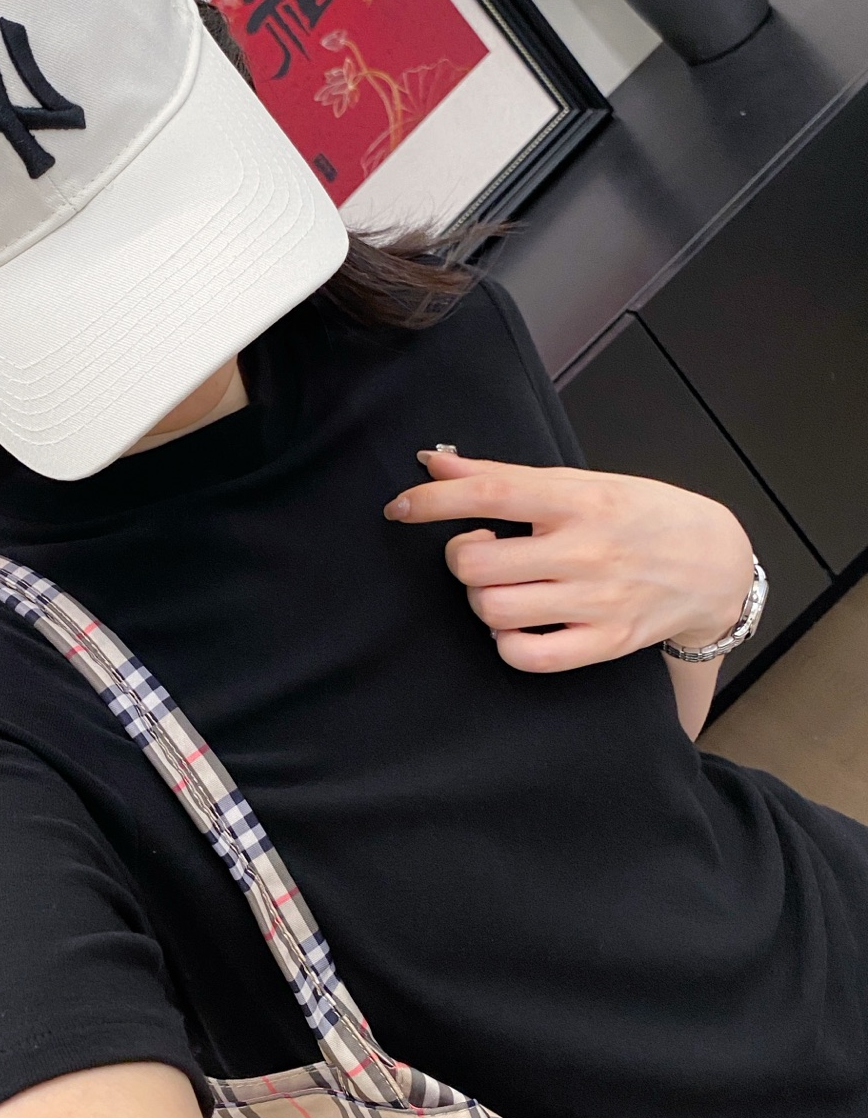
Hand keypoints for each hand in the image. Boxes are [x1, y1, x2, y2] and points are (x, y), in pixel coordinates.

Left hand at [386, 450, 755, 672]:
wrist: (716, 562)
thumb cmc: (640, 514)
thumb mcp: (579, 481)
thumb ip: (503, 475)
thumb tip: (433, 460)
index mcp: (578, 500)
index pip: (491, 494)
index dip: (433, 501)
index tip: (401, 506)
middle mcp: (586, 550)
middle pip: (478, 565)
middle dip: (462, 558)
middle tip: (482, 552)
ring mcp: (597, 601)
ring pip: (495, 610)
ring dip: (483, 601)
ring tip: (505, 587)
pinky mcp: (607, 643)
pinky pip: (529, 657)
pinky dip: (507, 644)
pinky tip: (516, 625)